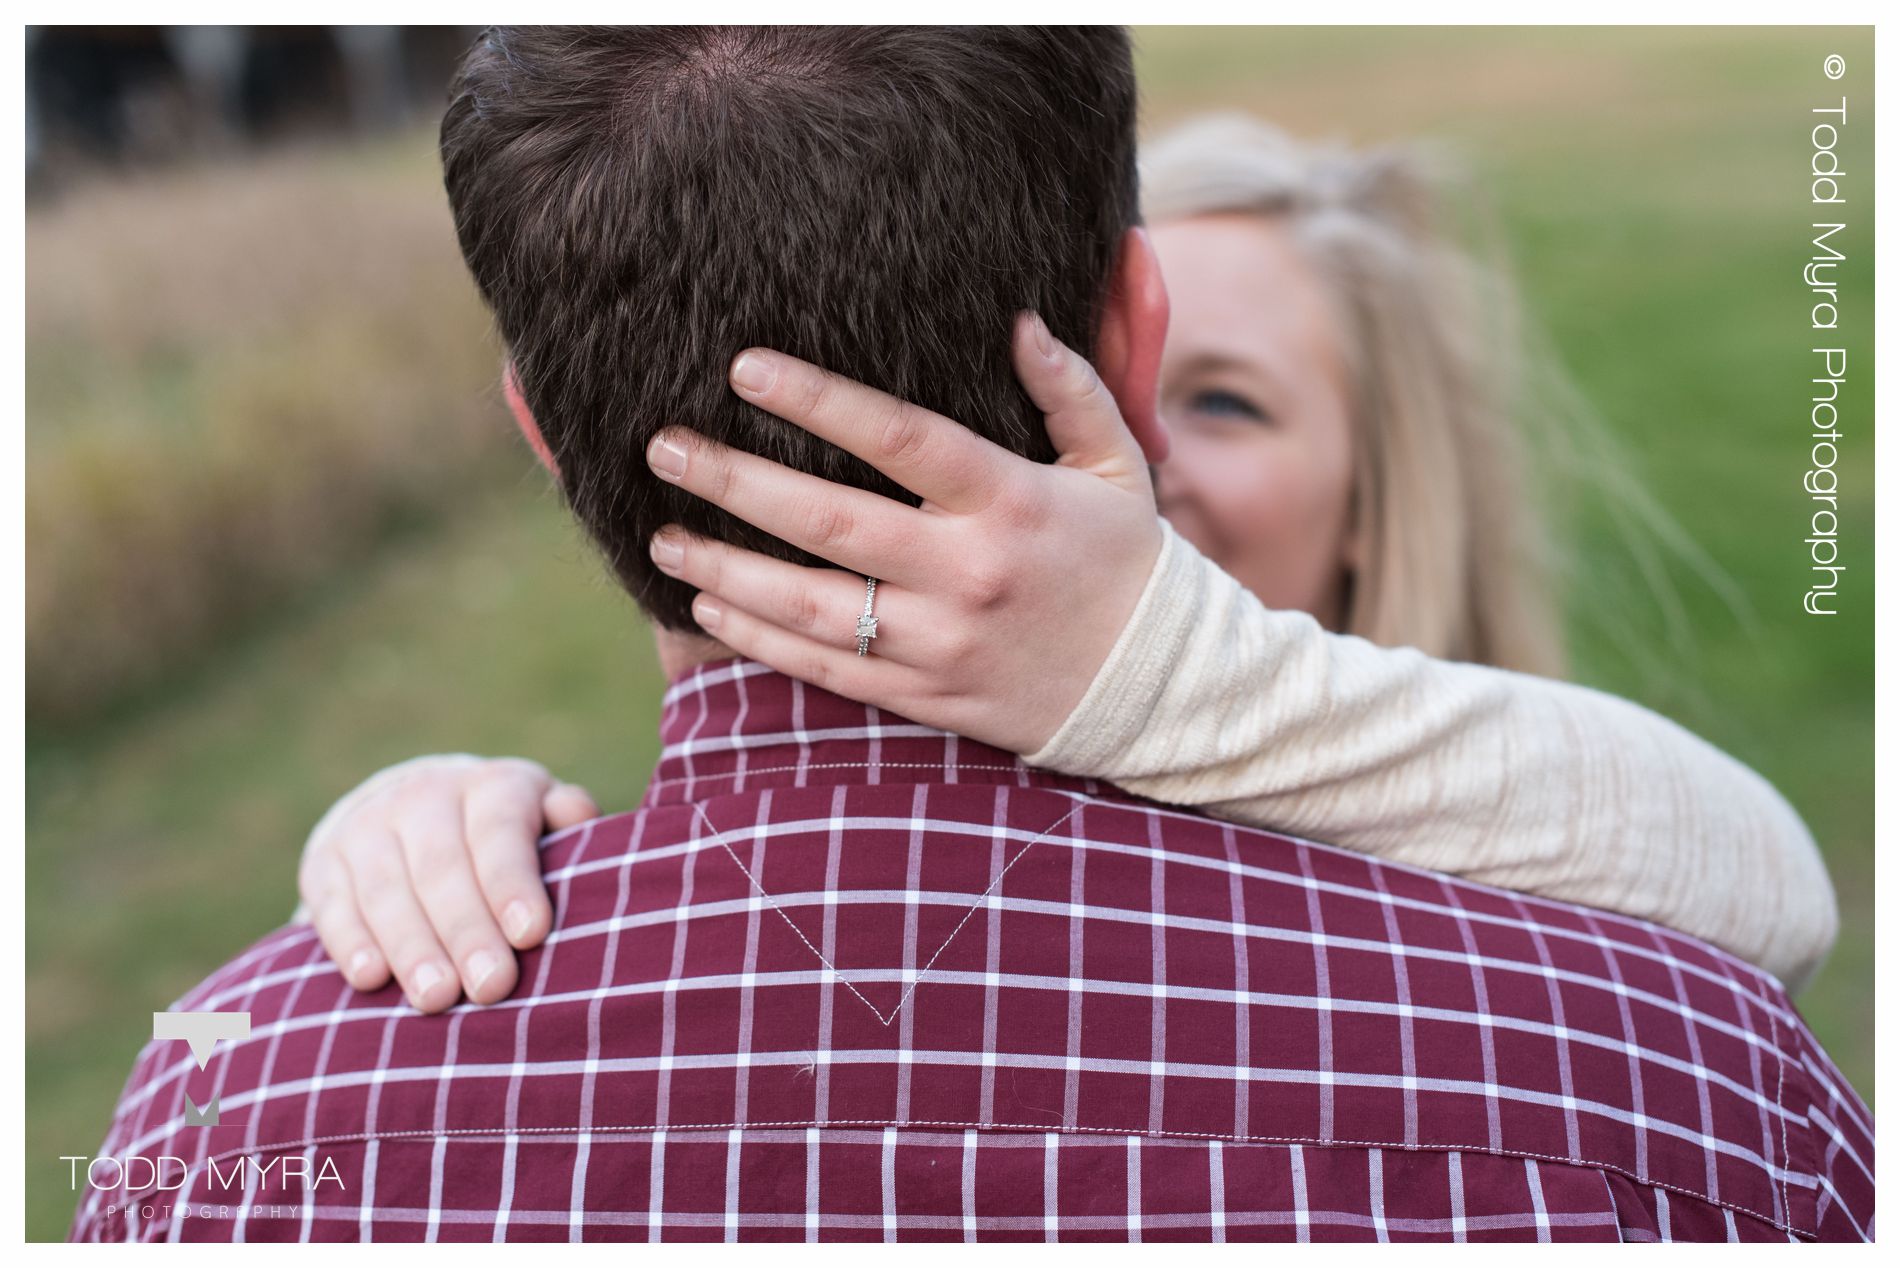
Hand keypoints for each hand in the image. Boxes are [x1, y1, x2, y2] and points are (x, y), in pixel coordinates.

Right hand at [295, 755, 598, 1011]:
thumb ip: (566, 821)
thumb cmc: (504, 837)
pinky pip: (334, 902)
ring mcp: (367, 823)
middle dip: (467, 931)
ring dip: (412, 946)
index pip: (500, 831)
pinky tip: (371, 979)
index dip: (512, 882)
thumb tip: (582, 817)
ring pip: (387, 888)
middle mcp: (425, 794)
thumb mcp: (542, 817)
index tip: (532, 934)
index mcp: (492, 785)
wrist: (411, 807)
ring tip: (437, 999)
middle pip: (443, 866)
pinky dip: (350, 942)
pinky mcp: (324, 859)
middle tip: (491, 987)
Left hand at [645, 312, 1162, 755]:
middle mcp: (968, 573)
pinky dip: (761, 640)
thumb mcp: (1118, 463)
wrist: (1161, 688)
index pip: (899, 440)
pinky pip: (828, 669)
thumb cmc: (1129, 561)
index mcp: (1009, 502)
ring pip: (811, 606)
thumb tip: (1019, 318)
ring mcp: (942, 642)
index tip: (743, 368)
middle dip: (737, 482)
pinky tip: (710, 607)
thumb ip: (1070, 387)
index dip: (817, 400)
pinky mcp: (928, 695)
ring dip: (726, 570)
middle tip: (664, 447)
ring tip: (663, 537)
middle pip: (830, 522)